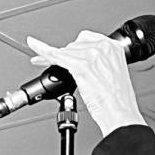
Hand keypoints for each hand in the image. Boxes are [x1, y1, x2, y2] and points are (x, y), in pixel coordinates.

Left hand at [26, 31, 146, 137]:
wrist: (120, 114)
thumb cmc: (118, 102)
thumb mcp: (112, 75)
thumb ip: (99, 65)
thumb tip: (82, 65)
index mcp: (113, 47)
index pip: (85, 40)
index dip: (72, 48)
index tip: (64, 52)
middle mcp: (103, 47)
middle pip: (73, 45)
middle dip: (62, 55)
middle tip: (51, 63)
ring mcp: (92, 55)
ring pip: (64, 52)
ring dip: (53, 59)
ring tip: (42, 62)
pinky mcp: (80, 65)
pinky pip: (55, 55)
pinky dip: (42, 50)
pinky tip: (33, 45)